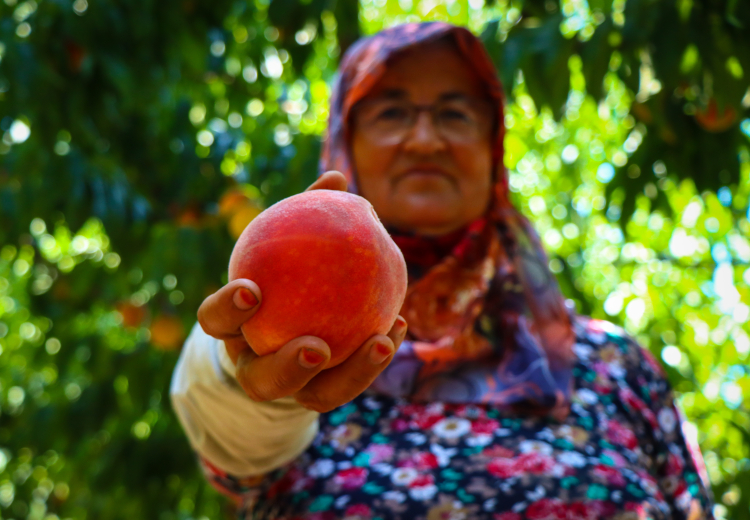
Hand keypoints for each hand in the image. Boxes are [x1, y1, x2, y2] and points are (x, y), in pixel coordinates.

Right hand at [197, 170, 408, 412]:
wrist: (282, 330)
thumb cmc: (282, 277)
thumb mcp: (286, 249)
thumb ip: (304, 216)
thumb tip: (335, 176)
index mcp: (233, 331)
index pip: (215, 324)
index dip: (226, 310)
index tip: (249, 289)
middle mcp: (256, 367)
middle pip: (261, 381)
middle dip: (287, 367)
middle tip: (317, 347)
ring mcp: (292, 388)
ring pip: (313, 396)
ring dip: (352, 373)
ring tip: (381, 341)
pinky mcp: (324, 393)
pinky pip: (351, 380)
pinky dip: (375, 357)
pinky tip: (398, 322)